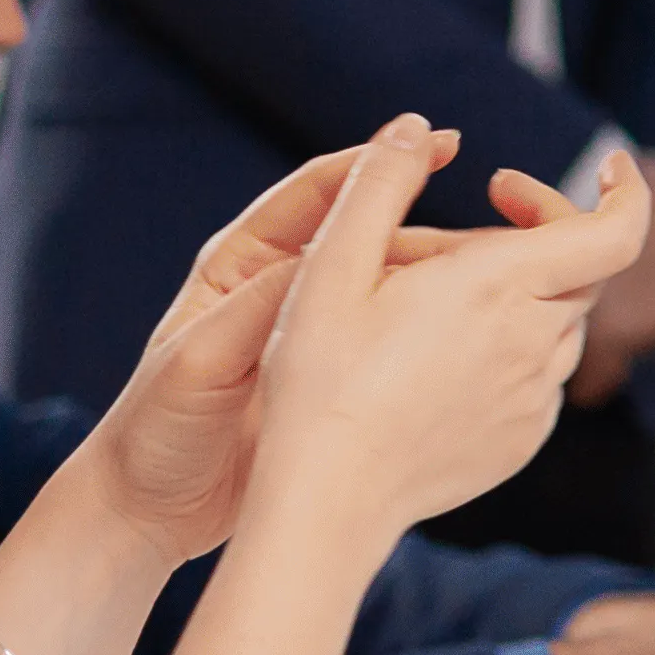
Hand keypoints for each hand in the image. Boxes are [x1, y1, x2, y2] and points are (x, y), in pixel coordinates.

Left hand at [85, 146, 503, 562]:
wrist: (147, 512)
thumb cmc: (157, 427)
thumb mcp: (203, 358)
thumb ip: (264, 305)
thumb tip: (336, 253)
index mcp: (242, 263)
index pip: (319, 191)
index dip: (379, 162)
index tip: (440, 142)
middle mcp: (284, 288)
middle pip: (373, 239)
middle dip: (437, 230)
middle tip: (503, 234)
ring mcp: (315, 337)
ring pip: (393, 292)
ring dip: (445, 285)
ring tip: (506, 288)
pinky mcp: (335, 382)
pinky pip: (394, 345)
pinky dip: (436, 336)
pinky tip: (477, 342)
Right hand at [245, 127, 649, 554]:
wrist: (326, 500)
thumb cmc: (321, 380)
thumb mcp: (332, 266)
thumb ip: (379, 185)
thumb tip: (415, 127)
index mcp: (502, 287)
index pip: (617, 233)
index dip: (625, 192)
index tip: (608, 163)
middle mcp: (535, 341)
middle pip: (584, 266)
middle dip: (551, 223)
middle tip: (495, 201)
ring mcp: (534, 396)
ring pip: (561, 319)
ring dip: (533, 286)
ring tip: (459, 280)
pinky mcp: (521, 438)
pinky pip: (540, 374)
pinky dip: (518, 344)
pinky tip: (453, 349)